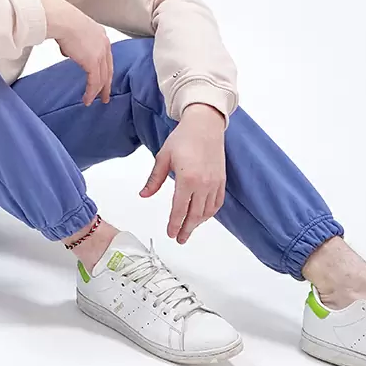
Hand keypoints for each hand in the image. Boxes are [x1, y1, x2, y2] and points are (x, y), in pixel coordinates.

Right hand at [42, 0, 112, 104]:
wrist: (62, 19)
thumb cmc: (62, 20)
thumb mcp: (72, 30)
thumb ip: (73, 42)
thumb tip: (68, 51)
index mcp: (100, 35)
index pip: (106, 57)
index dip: (104, 69)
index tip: (103, 78)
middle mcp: (104, 44)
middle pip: (108, 69)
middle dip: (107, 84)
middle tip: (105, 95)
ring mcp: (100, 54)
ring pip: (103, 78)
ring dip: (98, 91)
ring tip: (94, 100)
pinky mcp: (93, 62)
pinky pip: (94, 82)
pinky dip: (91, 92)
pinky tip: (87, 99)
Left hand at [141, 105, 226, 244]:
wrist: (204, 125)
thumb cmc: (183, 138)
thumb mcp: (163, 157)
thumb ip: (154, 179)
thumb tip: (144, 195)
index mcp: (187, 179)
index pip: (179, 209)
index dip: (175, 224)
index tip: (171, 233)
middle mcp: (203, 184)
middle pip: (195, 215)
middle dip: (187, 229)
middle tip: (180, 239)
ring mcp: (215, 183)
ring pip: (207, 211)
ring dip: (198, 223)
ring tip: (189, 229)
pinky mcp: (222, 180)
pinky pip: (217, 203)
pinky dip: (210, 213)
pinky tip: (203, 216)